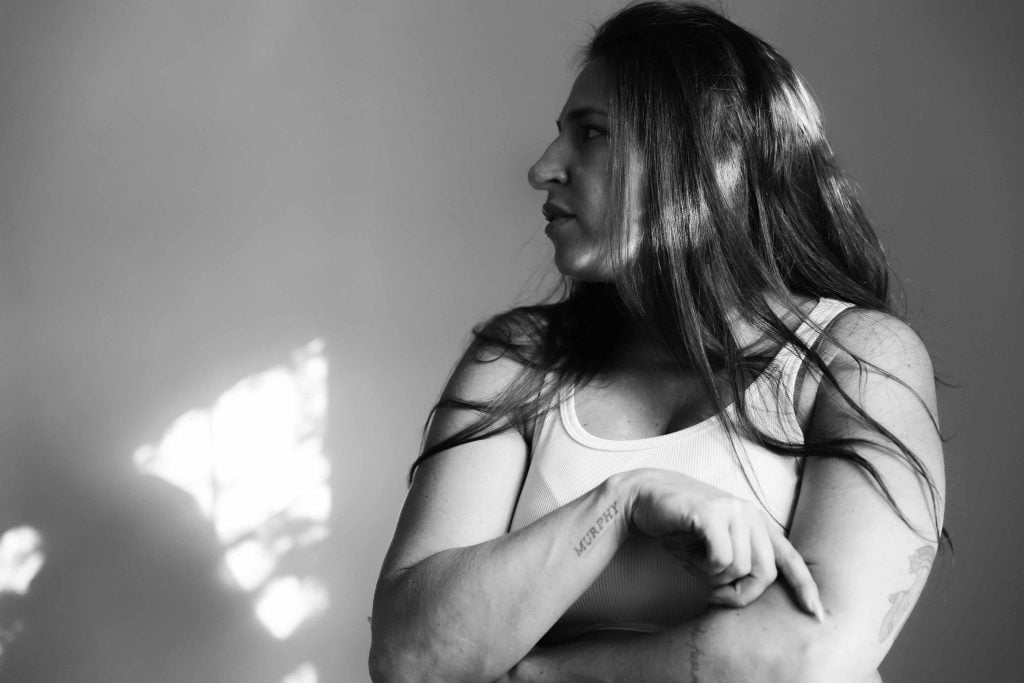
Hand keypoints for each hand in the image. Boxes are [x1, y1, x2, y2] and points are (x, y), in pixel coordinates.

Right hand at [621, 468, 824, 618]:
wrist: (643, 498)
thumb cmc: (679, 527)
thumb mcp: (715, 547)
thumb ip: (738, 565)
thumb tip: (749, 595)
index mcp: (757, 522)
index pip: (789, 557)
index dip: (805, 587)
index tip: (816, 614)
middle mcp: (751, 513)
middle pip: (764, 574)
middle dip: (738, 594)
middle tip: (712, 594)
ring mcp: (733, 510)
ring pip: (738, 569)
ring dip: (710, 576)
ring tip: (691, 557)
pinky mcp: (713, 513)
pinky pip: (719, 559)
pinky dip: (699, 565)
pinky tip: (684, 549)